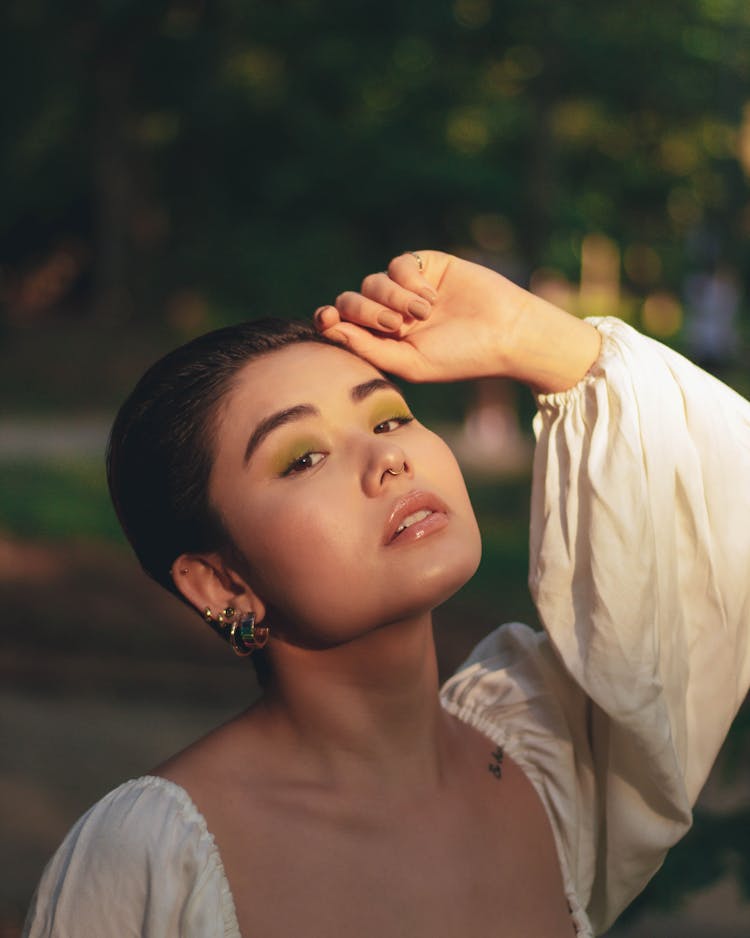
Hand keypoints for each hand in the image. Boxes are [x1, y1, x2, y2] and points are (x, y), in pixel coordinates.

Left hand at [314, 251, 600, 392]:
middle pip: (352, 301)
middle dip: (367, 312)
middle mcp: (389, 313)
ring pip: (373, 282)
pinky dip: (410, 280)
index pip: (343, 325)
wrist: (505, 333)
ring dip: (393, 298)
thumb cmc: (459, 357)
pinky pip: (398, 264)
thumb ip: (368, 348)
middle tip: (396, 326)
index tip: (327, 319)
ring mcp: (406, 288)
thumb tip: (329, 330)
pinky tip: (431, 298)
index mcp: (382, 341)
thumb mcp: (409, 363)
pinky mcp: (425, 266)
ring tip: (423, 314)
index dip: (330, 319)